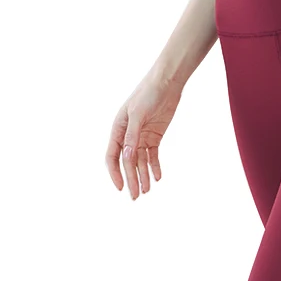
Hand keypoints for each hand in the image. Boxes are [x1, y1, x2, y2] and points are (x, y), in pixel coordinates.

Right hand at [106, 70, 182, 199]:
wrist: (167, 82)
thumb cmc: (148, 93)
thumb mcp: (138, 115)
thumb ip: (132, 136)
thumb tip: (126, 157)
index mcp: (118, 128)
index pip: (113, 156)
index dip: (115, 173)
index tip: (121, 188)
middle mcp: (128, 134)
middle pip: (128, 162)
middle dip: (131, 180)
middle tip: (135, 197)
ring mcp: (141, 136)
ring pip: (140, 162)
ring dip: (143, 176)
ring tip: (147, 191)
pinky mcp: (154, 136)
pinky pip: (153, 155)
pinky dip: (154, 166)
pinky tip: (157, 177)